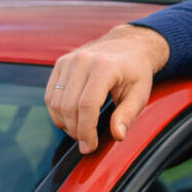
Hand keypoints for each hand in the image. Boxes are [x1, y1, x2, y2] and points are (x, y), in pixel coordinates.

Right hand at [46, 25, 169, 153]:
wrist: (127, 44)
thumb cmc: (136, 71)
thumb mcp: (140, 93)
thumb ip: (128, 115)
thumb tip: (118, 135)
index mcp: (104, 67)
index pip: (87, 106)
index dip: (86, 131)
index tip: (90, 146)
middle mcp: (82, 61)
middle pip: (69, 106)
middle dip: (76, 131)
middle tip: (86, 143)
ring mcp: (69, 61)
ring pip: (56, 102)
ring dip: (65, 124)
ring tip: (80, 132)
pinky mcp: (60, 64)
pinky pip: (50, 95)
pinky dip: (57, 112)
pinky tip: (71, 120)